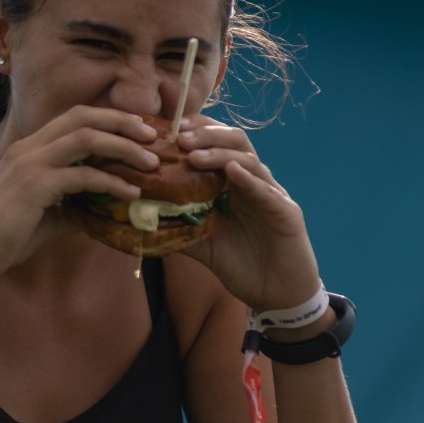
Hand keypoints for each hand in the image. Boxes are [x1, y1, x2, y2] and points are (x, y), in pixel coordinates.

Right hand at [0, 107, 160, 284]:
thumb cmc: (2, 239)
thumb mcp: (45, 217)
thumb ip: (73, 207)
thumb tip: (104, 213)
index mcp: (28, 149)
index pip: (75, 118)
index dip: (109, 119)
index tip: (138, 132)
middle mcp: (28, 148)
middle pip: (84, 116)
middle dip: (123, 121)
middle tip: (154, 137)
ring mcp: (30, 163)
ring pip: (87, 138)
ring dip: (125, 147)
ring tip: (153, 163)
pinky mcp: (34, 185)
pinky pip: (83, 175)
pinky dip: (112, 182)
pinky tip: (131, 194)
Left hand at [174, 118, 322, 310]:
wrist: (276, 293)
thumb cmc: (240, 264)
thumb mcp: (200, 243)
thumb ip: (175, 228)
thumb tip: (137, 218)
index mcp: (233, 183)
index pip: (217, 144)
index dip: (197, 131)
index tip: (169, 129)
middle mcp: (253, 182)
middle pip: (234, 142)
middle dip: (206, 135)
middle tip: (179, 136)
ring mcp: (272, 195)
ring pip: (249, 161)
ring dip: (220, 154)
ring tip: (193, 154)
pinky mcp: (287, 213)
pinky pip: (267, 192)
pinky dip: (249, 180)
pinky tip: (231, 172)